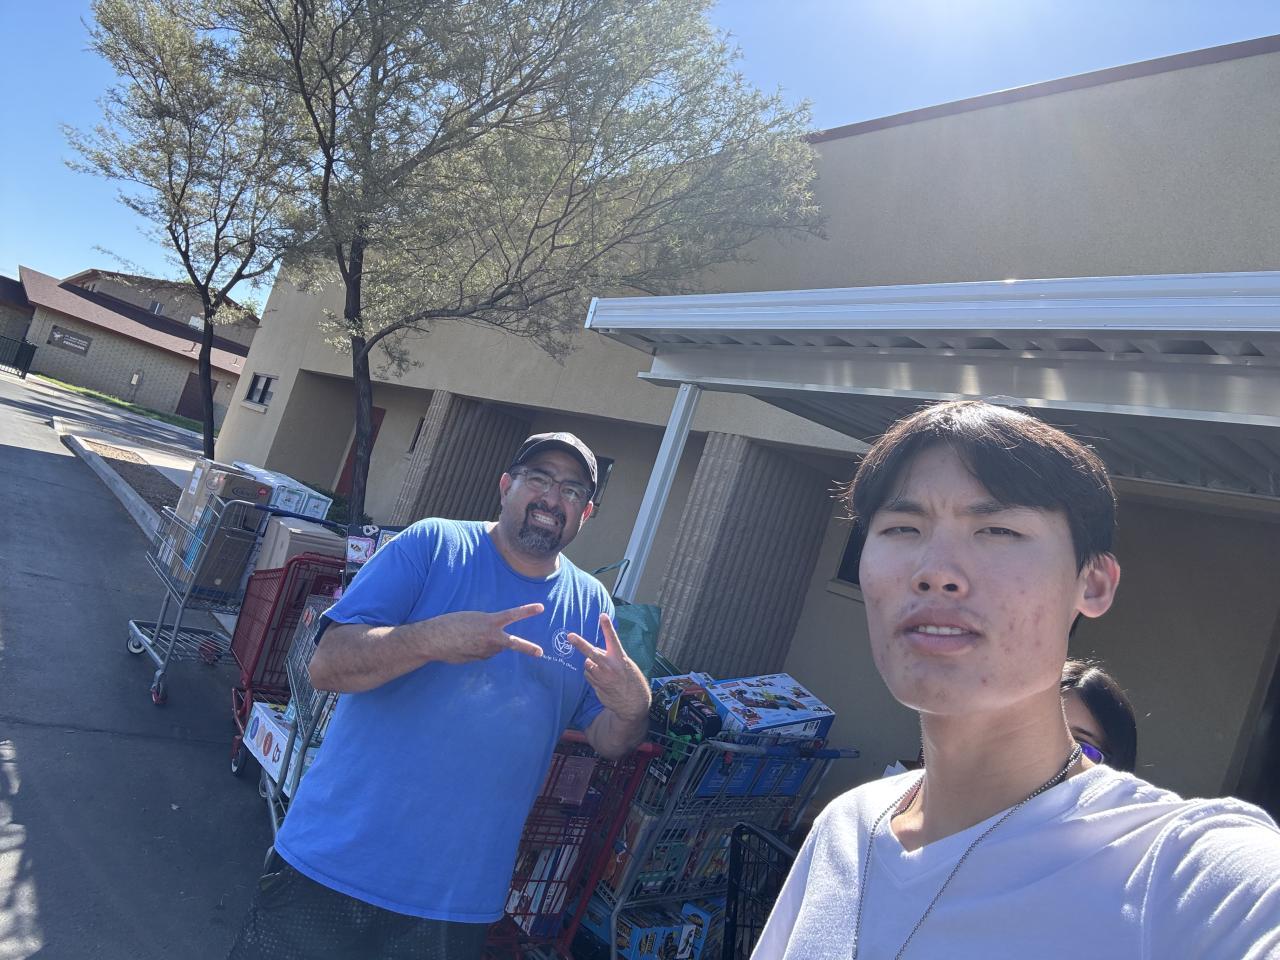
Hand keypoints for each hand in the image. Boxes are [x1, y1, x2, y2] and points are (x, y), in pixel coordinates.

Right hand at [421, 604, 544, 663]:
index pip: (512, 614)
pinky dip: (478, 650)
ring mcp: (485, 651)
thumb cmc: (451, 623)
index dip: (527, 611)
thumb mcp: (472, 619)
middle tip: (540, 652)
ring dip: (489, 644)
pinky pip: (483, 654)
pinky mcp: (477, 659)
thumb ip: (487, 628)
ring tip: (470, 637)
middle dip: (527, 648)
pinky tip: (464, 645)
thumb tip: (494, 644)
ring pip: (494, 648)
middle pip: (512, 643)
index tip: (541, 608)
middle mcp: (490, 638)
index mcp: (490, 622)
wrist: (434, 639)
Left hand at [568, 614, 651, 720]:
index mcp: (620, 658)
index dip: (607, 627)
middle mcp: (609, 666)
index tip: (602, 615)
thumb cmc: (631, 681)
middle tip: (569, 636)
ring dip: (590, 664)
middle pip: (591, 652)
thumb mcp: (627, 665)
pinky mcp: (596, 686)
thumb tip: (597, 652)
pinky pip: (588, 675)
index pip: (612, 639)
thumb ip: (612, 656)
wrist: (633, 703)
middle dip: (579, 644)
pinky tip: (600, 678)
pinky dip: (591, 674)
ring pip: (587, 664)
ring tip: (601, 670)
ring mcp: (602, 677)